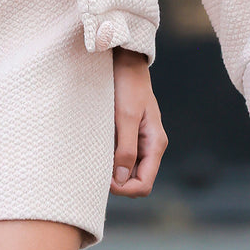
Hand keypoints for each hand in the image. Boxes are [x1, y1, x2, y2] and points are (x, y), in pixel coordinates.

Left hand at [110, 47, 167, 196]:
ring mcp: (139, 139)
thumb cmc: (127, 85)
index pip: (144, 184)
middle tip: (95, 170)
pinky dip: (109, 157)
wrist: (124, 60)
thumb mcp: (126, 116)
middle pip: (135, 179)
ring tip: (94, 159)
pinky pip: (121, 154)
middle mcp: (149, 145)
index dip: (125, 189)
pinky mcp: (128, 131)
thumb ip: (126, 148)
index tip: (104, 180)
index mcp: (155, 144)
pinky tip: (96, 149)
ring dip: (112, 169)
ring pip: (127, 168)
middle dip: (117, 182)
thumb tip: (120, 179)